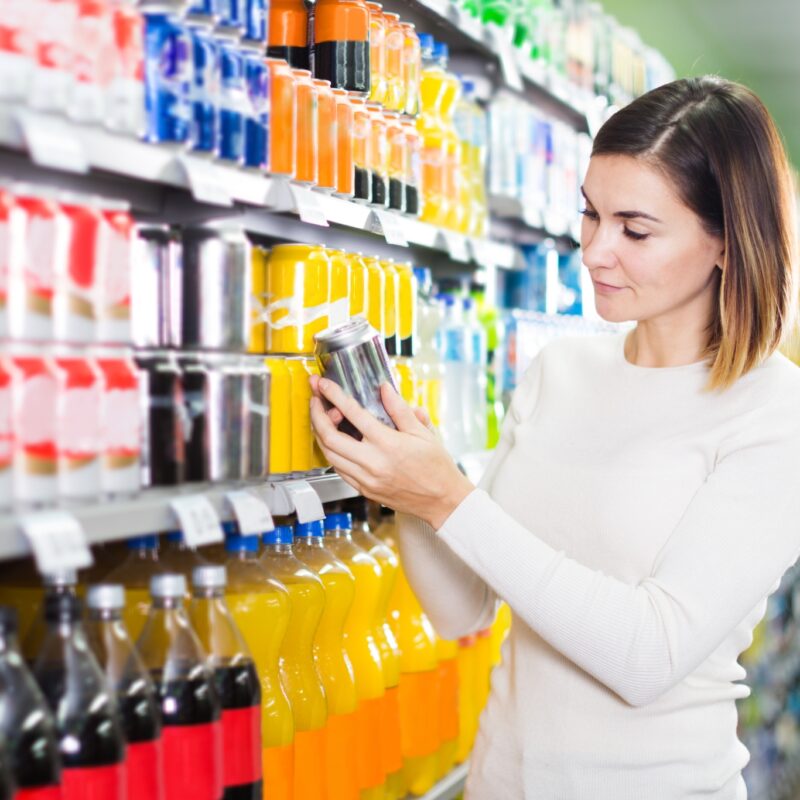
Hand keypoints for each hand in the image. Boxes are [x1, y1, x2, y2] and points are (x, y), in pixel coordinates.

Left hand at [309, 375, 473, 529]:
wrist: (442, 501)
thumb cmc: (437, 468)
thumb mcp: (423, 433)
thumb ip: (400, 409)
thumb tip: (385, 389)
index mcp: (389, 445)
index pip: (353, 414)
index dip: (334, 396)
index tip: (324, 385)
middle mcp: (373, 463)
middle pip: (330, 437)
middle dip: (316, 414)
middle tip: (315, 399)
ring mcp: (366, 479)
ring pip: (329, 454)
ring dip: (320, 434)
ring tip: (323, 418)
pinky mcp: (364, 490)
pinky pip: (339, 469)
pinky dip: (331, 452)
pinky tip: (334, 441)